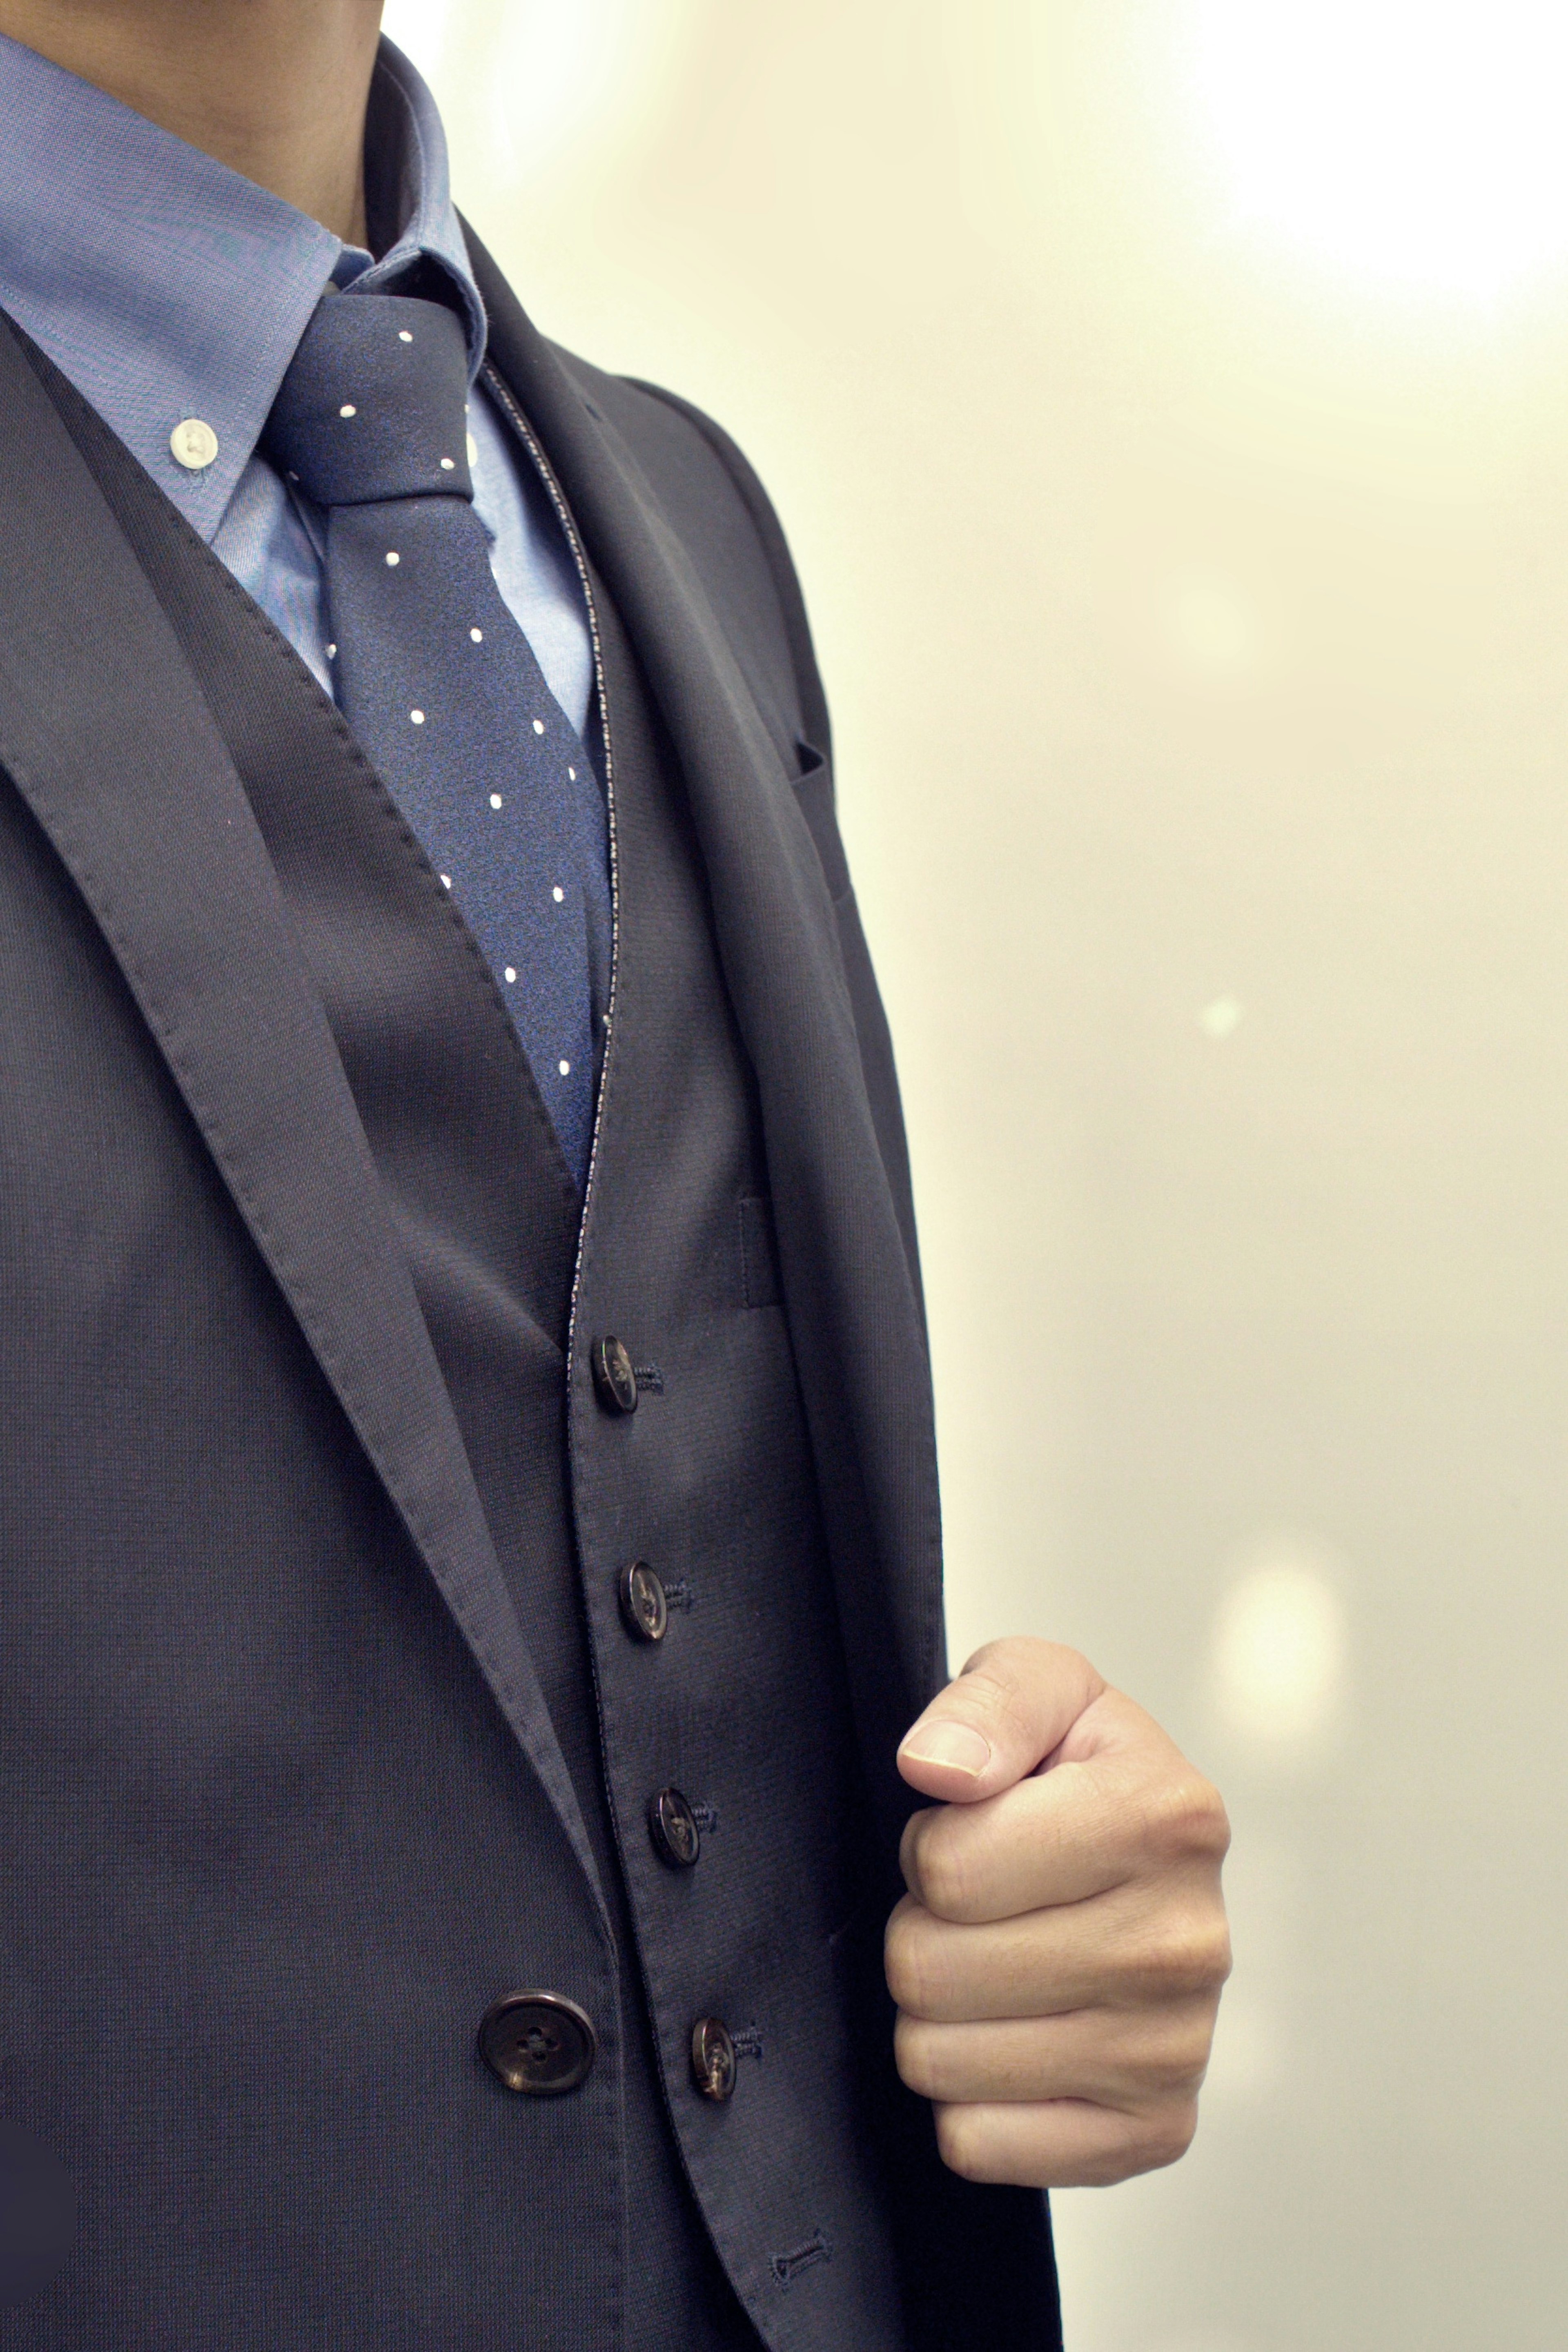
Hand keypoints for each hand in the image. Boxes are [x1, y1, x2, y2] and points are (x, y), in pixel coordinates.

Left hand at [885, 1637, 1230, 2187]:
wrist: (1138, 1867)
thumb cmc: (1072, 1771)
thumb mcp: (1034, 1685)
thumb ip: (984, 1706)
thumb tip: (937, 1769)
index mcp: (1170, 1816)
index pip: (947, 1869)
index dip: (931, 1848)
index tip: (977, 1830)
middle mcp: (1191, 1940)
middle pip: (931, 1973)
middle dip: (924, 1931)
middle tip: (979, 1907)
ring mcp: (1179, 2048)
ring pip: (940, 2063)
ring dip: (938, 2013)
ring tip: (994, 1962)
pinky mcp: (1155, 2132)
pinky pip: (977, 2143)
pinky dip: (969, 2098)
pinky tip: (1016, 2034)